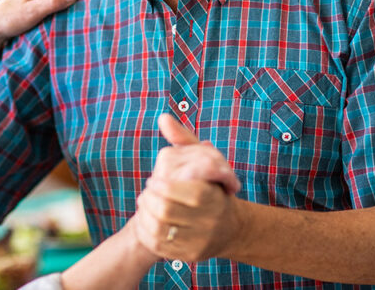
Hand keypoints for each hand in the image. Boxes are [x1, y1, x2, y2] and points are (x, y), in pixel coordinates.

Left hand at [133, 115, 242, 261]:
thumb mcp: (202, 158)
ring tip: (147, 206)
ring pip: (159, 230)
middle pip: (164, 210)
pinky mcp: (190, 256)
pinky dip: (148, 234)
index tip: (155, 179)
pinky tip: (149, 223)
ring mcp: (199, 241)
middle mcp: (208, 221)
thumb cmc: (211, 186)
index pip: (174, 189)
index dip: (159, 184)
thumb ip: (183, 139)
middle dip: (150, 199)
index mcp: (210, 195)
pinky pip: (159, 247)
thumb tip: (163, 118)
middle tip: (148, 193)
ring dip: (146, 215)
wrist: (228, 227)